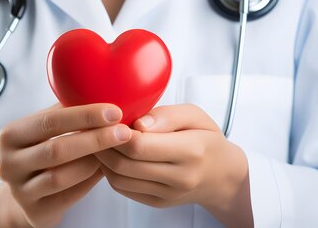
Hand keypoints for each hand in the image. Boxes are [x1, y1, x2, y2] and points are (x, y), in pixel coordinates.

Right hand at [0, 103, 132, 227]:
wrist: (25, 196)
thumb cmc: (42, 152)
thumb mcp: (45, 131)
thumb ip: (65, 113)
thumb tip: (103, 91)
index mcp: (10, 135)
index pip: (49, 122)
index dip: (83, 115)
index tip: (113, 111)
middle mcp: (8, 163)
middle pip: (56, 149)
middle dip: (95, 139)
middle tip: (123, 132)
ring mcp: (19, 190)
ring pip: (62, 176)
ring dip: (94, 162)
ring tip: (117, 151)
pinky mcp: (34, 211)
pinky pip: (69, 195)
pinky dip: (90, 180)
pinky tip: (106, 169)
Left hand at [94, 104, 252, 227]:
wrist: (221, 175)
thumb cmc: (206, 139)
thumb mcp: (195, 116)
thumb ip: (167, 115)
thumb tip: (138, 123)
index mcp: (191, 151)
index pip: (139, 145)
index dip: (116, 132)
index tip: (107, 118)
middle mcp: (180, 177)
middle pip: (125, 163)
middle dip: (103, 144)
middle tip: (95, 127)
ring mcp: (167, 194)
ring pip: (119, 179)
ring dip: (102, 159)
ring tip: (99, 140)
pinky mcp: (157, 202)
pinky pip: (123, 189)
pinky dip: (109, 171)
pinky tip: (109, 156)